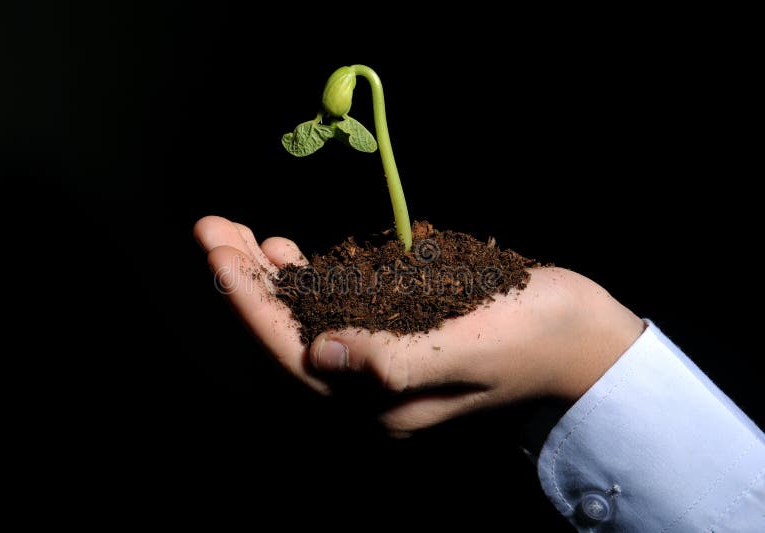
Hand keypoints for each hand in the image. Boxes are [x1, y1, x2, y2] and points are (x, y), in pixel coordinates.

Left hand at [194, 216, 644, 433]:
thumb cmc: (537, 334)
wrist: (582, 334)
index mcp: (384, 402)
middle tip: (209, 228)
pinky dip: (306, 277)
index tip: (218, 251)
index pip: (295, 352)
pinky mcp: (396, 334)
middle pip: (287, 336)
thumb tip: (319, 354)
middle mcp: (372, 389)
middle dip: (244, 283)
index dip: (250, 301)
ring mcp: (382, 363)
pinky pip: (335, 309)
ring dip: (265, 277)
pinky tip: (287, 251)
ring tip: (234, 232)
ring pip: (304, 320)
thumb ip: (396, 359)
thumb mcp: (472, 345)